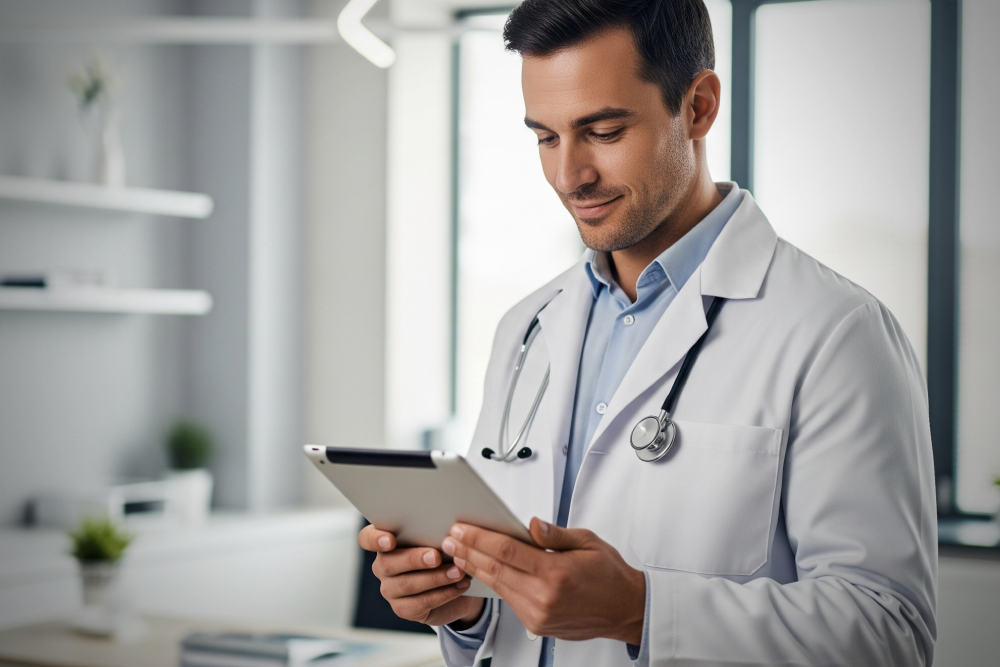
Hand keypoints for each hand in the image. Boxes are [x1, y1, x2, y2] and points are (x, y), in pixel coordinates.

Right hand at [358, 524, 485, 628]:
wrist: (458, 583)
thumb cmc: (445, 552)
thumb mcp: (439, 538)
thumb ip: (434, 531)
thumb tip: (447, 528)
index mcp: (385, 542)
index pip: (367, 538)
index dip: (375, 539)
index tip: (390, 540)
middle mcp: (382, 566)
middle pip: (387, 563)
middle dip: (414, 559)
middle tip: (436, 556)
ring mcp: (390, 589)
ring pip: (405, 584)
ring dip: (435, 578)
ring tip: (457, 572)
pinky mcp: (403, 609)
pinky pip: (420, 603)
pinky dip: (443, 594)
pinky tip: (460, 586)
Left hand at [441, 518, 644, 643]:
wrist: (625, 609)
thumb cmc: (609, 574)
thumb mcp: (587, 542)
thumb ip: (554, 534)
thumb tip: (530, 523)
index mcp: (555, 573)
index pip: (506, 551)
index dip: (479, 538)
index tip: (461, 529)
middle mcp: (544, 596)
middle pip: (495, 569)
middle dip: (468, 551)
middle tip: (449, 539)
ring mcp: (538, 614)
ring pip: (498, 586)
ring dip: (475, 567)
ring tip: (458, 552)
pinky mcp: (537, 624)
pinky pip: (509, 600)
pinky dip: (493, 583)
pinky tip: (482, 570)